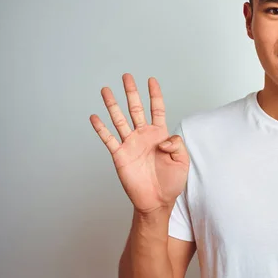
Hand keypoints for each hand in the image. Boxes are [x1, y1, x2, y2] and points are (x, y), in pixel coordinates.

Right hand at [90, 74, 189, 213]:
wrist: (157, 201)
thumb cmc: (171, 182)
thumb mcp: (182, 160)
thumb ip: (177, 144)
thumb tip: (162, 138)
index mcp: (160, 134)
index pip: (157, 109)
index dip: (155, 95)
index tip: (151, 80)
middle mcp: (143, 136)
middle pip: (136, 109)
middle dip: (131, 92)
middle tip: (127, 77)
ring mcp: (130, 144)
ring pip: (120, 119)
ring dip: (113, 105)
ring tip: (106, 90)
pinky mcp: (119, 155)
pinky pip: (108, 139)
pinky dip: (101, 128)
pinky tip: (94, 117)